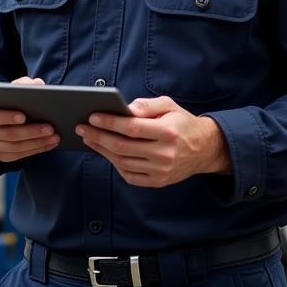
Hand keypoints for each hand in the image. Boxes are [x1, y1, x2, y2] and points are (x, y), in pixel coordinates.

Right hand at [0, 77, 59, 161]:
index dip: (7, 117)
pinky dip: (35, 150)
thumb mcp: (9, 88)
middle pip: (7, 134)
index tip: (24, 116)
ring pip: (15, 147)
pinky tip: (49, 144)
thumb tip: (38, 84)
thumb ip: (22, 84)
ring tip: (55, 136)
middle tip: (50, 128)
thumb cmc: (3, 100)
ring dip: (37, 143)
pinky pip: (18, 156)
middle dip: (30, 131)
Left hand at [75, 95, 230, 187]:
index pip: (132, 128)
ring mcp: (161, 171)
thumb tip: (125, 108)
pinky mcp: (158, 182)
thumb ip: (147, 105)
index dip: (109, 123)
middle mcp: (165, 154)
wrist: (205, 149)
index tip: (92, 117)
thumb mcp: (169, 106)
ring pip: (123, 162)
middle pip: (123, 147)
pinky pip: (129, 175)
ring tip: (89, 139)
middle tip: (82, 128)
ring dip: (102, 150)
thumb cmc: (181, 123)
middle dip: (98, 136)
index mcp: (168, 132)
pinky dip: (115, 164)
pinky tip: (105, 152)